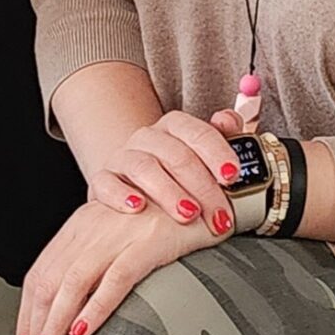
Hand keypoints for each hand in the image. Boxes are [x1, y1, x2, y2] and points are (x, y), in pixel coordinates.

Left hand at [14, 199, 215, 334]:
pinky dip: (96, 307)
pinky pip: (115, 279)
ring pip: (74, 283)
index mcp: (84, 222)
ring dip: (55, 324)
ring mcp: (121, 231)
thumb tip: (73, 308)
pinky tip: (85, 331)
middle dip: (35, 325)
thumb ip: (98, 259)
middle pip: (50, 280)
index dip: (27, 311)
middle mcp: (95, 223)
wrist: (215, 187)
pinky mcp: (150, 240)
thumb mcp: (123, 232)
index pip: (42, 271)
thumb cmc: (170, 218)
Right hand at [84, 109, 250, 236]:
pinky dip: (122, 195)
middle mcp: (148, 137)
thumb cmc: (173, 169)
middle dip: (202, 186)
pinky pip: (107, 183)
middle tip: (218, 212)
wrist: (129, 179)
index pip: (198, 133)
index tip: (232, 175)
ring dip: (169, 192)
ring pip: (145, 168)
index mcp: (175, 125)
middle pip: (176, 155)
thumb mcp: (200, 152)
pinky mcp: (102, 179)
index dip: (218, 153)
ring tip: (188, 214)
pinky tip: (137, 208)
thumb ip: (221, 134)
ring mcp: (123, 157)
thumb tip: (228, 120)